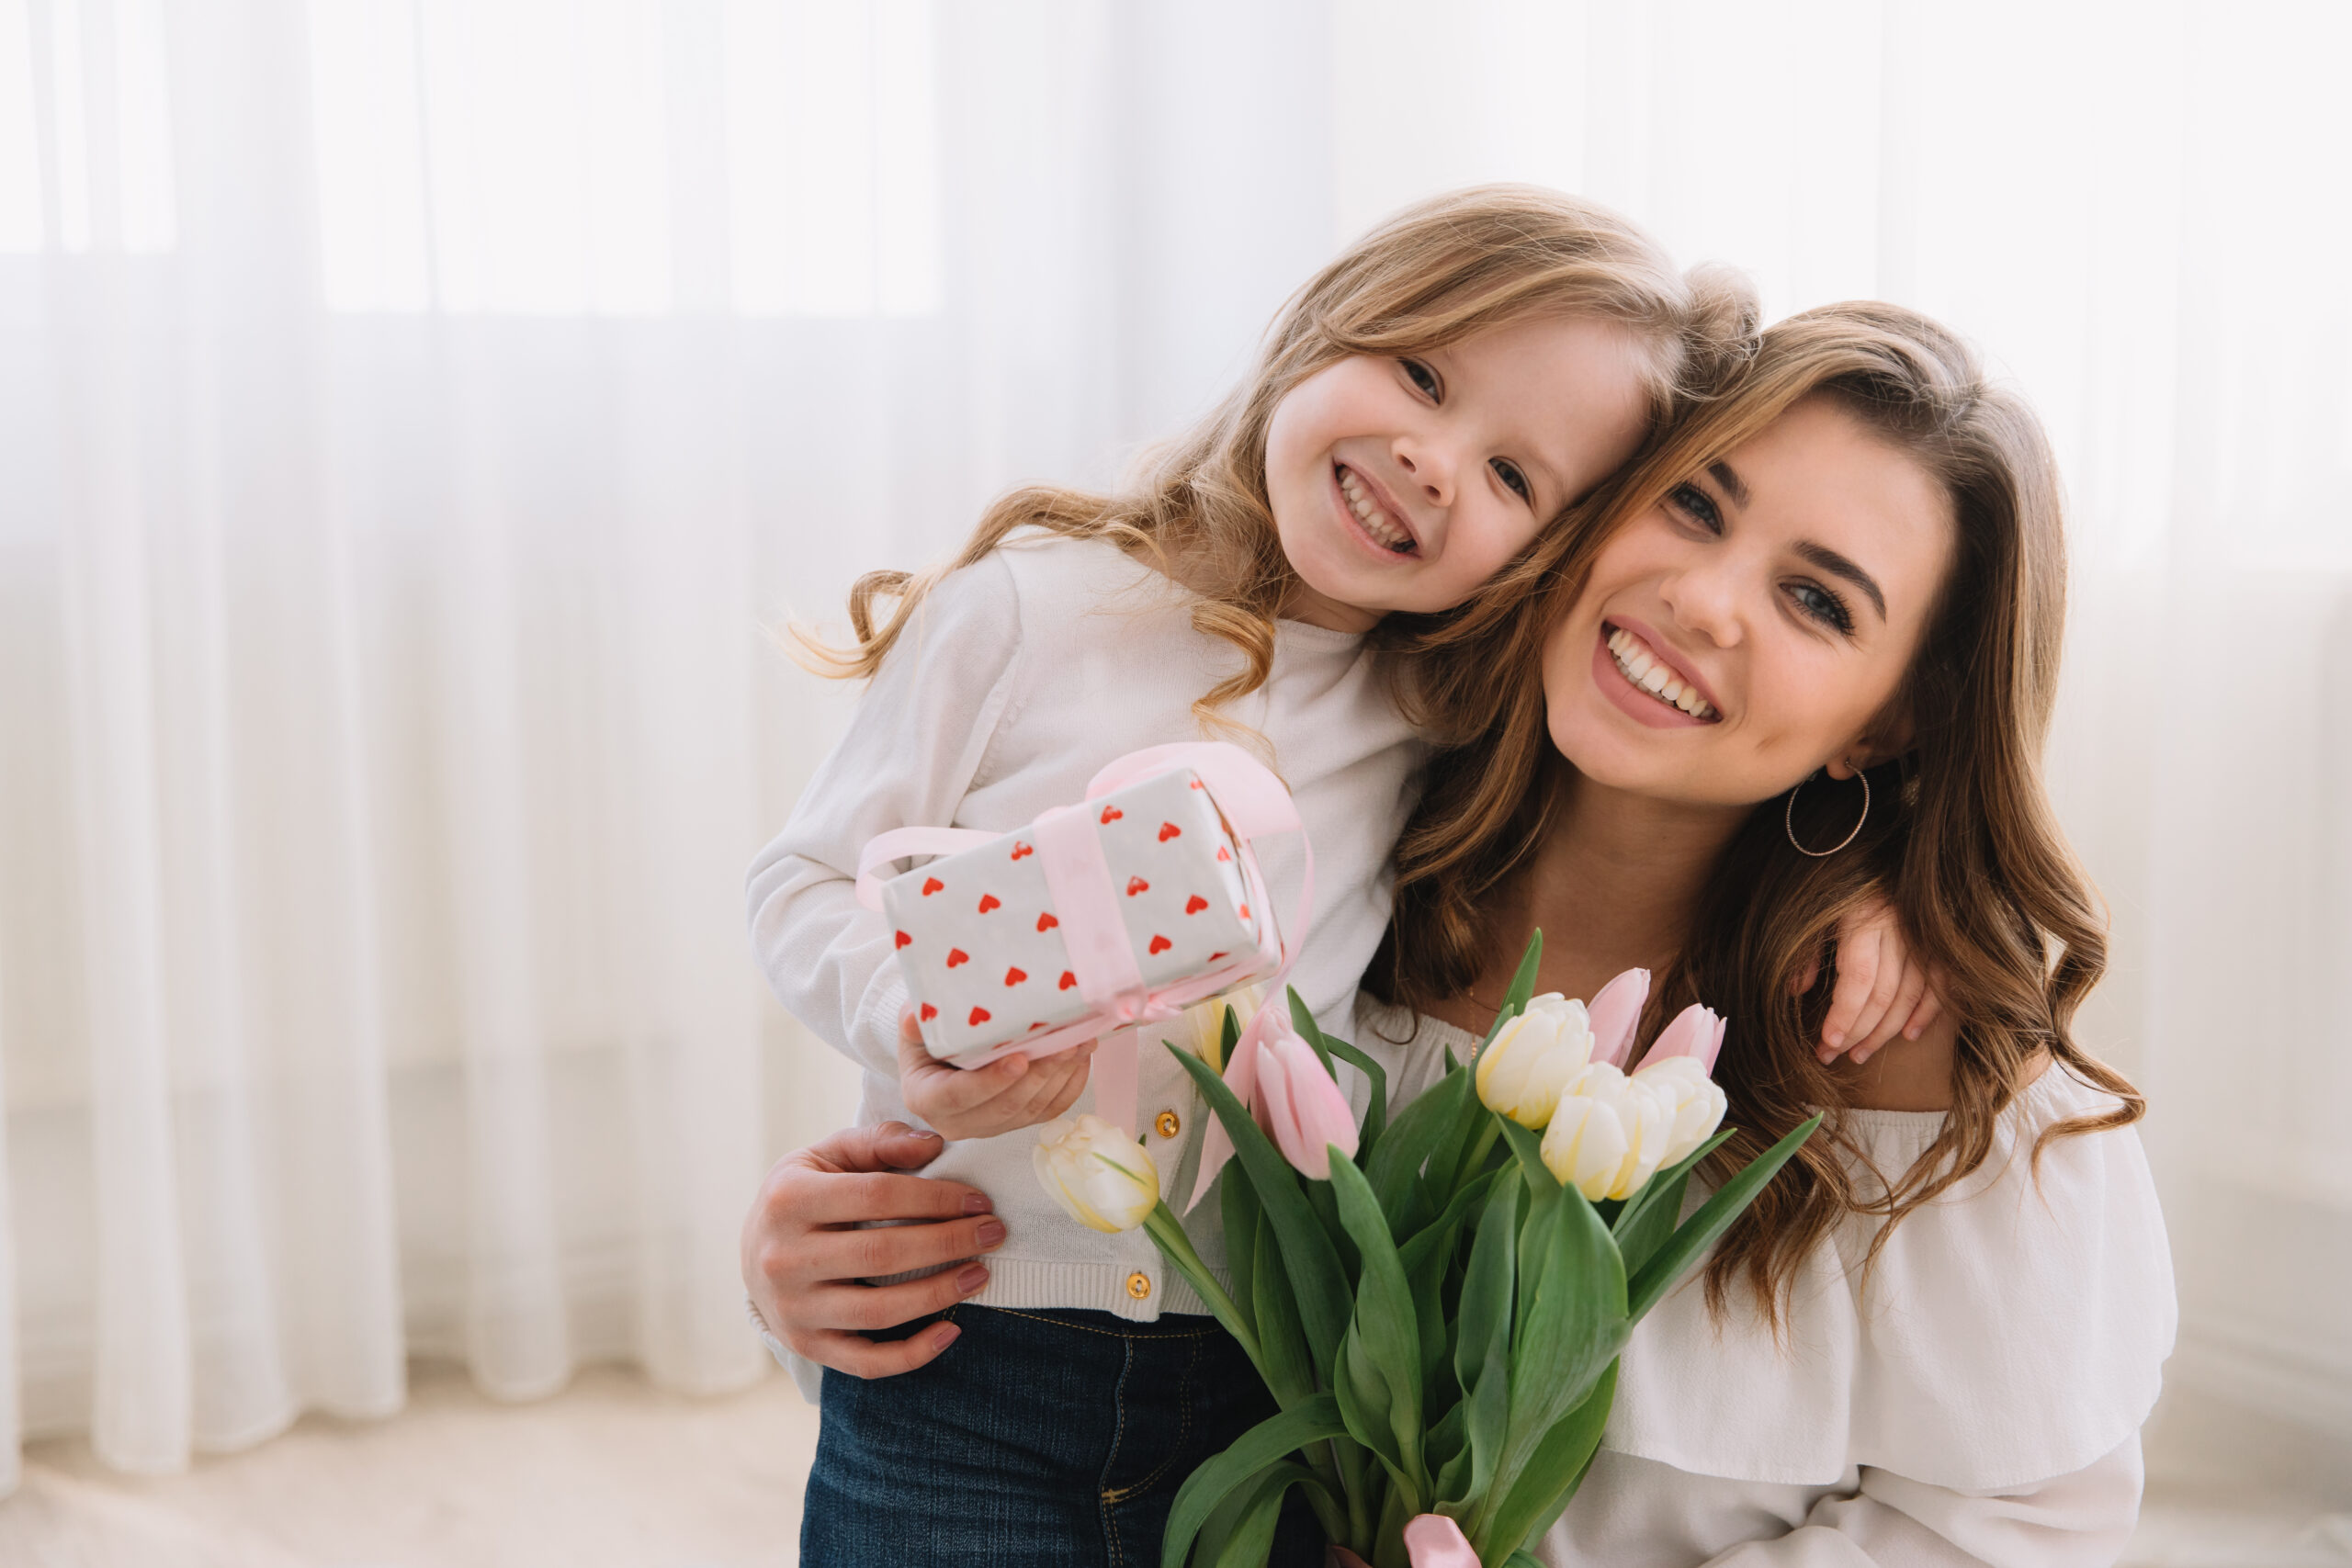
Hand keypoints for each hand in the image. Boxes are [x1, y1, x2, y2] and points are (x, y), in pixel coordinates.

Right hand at [740, 1121, 1007, 1378]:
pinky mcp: (807, 1346)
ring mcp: (793, 1309)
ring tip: (980, 1274)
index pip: (876, 1195)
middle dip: (948, 1242)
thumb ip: (879, 1143)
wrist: (752, 1253)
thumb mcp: (828, 1155)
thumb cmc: (803, 1194)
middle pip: (881, 1254)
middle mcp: (783, 1258)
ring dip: (939, 1294)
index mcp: (789, 1199)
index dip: (934, 1197)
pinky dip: (912, 1354)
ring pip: (878, 1311)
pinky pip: (866, 1361)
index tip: (978, 1200)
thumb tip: (933, 1144)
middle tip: (994, 1233)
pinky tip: (951, 1330)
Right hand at [897, 1010, 1095, 1140]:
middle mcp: (956, 1122)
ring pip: (1031, 1109)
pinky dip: (1070, 1085)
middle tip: (1065, 1042)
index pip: (958, 1095)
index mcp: (926, 1098)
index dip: (990, 1081)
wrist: (940, 1053)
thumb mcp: (913, 1025)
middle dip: (1040, 1074)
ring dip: (1061, 1076)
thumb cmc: (927, 1035)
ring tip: (1081, 1042)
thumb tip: (915, 1016)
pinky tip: (1082, 1058)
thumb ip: (915, 1023)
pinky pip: (1048, 1111)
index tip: (1020, 1059)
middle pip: (1004, 1106)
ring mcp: (989, 1126)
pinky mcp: (1015, 1123)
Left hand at [1793, 898, 1944, 1065]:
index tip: (1827, 1043)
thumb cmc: (1835, 883)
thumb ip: (1806, 949)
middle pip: (1884, 993)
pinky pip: (1938, 983)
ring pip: (1910, 994)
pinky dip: (1927, 1011)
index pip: (1859, 979)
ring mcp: (1922, 936)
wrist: (1873, 851)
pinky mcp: (1936, 940)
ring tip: (1861, 1054)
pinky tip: (1908, 1034)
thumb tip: (1795, 990)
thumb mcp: (1813, 910)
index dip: (1845, 1016)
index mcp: (1865, 919)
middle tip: (1834, 1055)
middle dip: (1859, 1031)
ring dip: (1886, 1031)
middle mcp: (1898, 928)